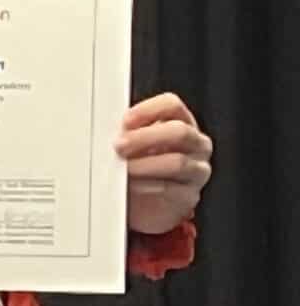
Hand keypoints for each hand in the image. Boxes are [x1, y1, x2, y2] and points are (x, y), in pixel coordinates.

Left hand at [117, 93, 212, 234]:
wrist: (147, 200)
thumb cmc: (140, 161)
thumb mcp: (135, 141)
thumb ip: (128, 131)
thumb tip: (108, 128)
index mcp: (182, 122)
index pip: (172, 105)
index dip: (148, 110)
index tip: (125, 120)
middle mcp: (196, 144)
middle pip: (179, 132)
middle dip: (145, 138)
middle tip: (119, 145)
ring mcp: (197, 170)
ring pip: (178, 163)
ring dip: (146, 165)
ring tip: (124, 168)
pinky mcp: (190, 195)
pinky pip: (173, 188)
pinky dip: (149, 186)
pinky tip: (133, 185)